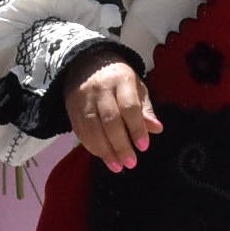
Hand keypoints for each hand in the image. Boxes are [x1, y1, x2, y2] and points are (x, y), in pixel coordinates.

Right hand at [63, 47, 160, 171]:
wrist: (85, 64)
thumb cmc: (118, 80)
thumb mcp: (136, 88)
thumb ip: (145, 109)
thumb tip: (157, 129)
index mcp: (121, 80)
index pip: (129, 107)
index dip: (137, 128)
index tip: (144, 147)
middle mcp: (100, 89)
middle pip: (110, 120)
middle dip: (121, 145)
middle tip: (131, 162)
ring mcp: (83, 100)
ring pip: (93, 129)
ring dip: (105, 151)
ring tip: (118, 166)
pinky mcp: (72, 110)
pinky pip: (81, 132)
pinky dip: (92, 148)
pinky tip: (104, 157)